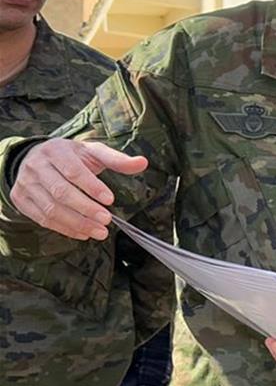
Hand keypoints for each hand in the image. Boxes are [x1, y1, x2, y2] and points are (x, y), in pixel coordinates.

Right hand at [11, 139, 147, 240]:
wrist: (35, 157)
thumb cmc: (71, 156)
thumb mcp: (93, 152)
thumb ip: (117, 160)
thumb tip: (143, 163)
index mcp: (56, 151)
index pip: (74, 171)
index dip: (92, 187)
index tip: (110, 200)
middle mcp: (37, 166)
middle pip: (61, 192)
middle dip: (86, 209)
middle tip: (107, 221)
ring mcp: (26, 184)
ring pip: (51, 208)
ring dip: (77, 223)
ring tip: (99, 232)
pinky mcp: (21, 199)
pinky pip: (42, 219)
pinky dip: (64, 228)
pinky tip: (82, 234)